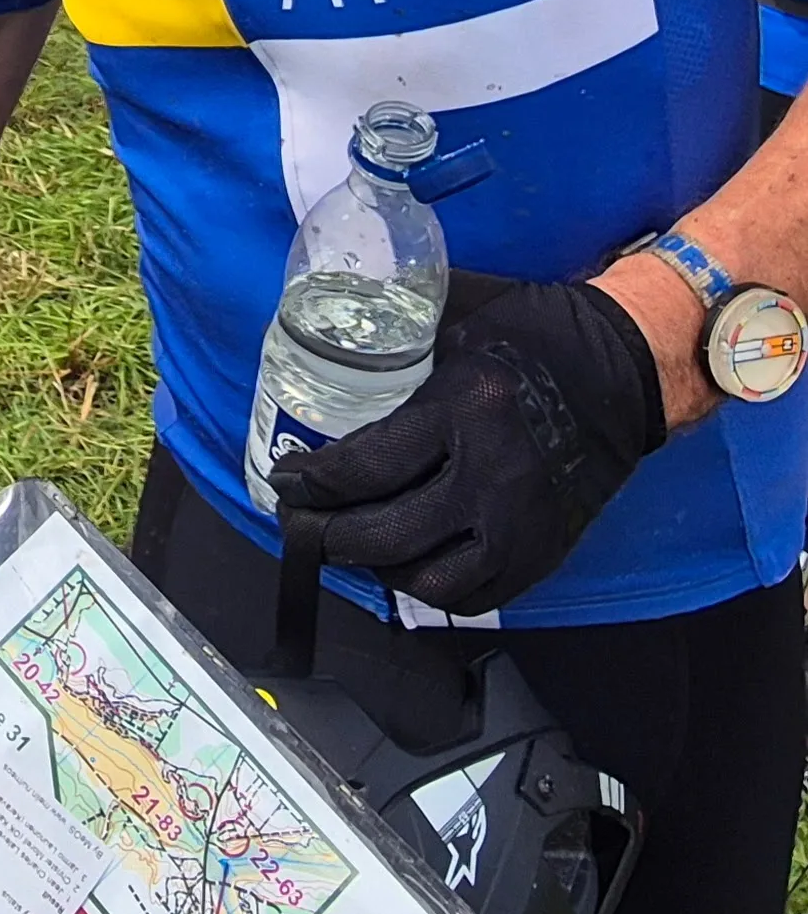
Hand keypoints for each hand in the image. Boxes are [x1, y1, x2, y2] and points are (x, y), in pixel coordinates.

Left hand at [267, 274, 666, 615]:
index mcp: (465, 410)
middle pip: (386, 536)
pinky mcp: (545, 552)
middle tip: (299, 523)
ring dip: (375, 569)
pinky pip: (473, 599)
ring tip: (349, 544)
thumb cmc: (534, 333)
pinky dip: (428, 589)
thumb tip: (318, 329)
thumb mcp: (458, 314)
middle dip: (325, 536)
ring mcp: (522, 525)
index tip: (284, 482)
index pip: (365, 468)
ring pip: (427, 582)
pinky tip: (404, 562)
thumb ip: (394, 329)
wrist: (628, 369)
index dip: (311, 484)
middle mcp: (494, 478)